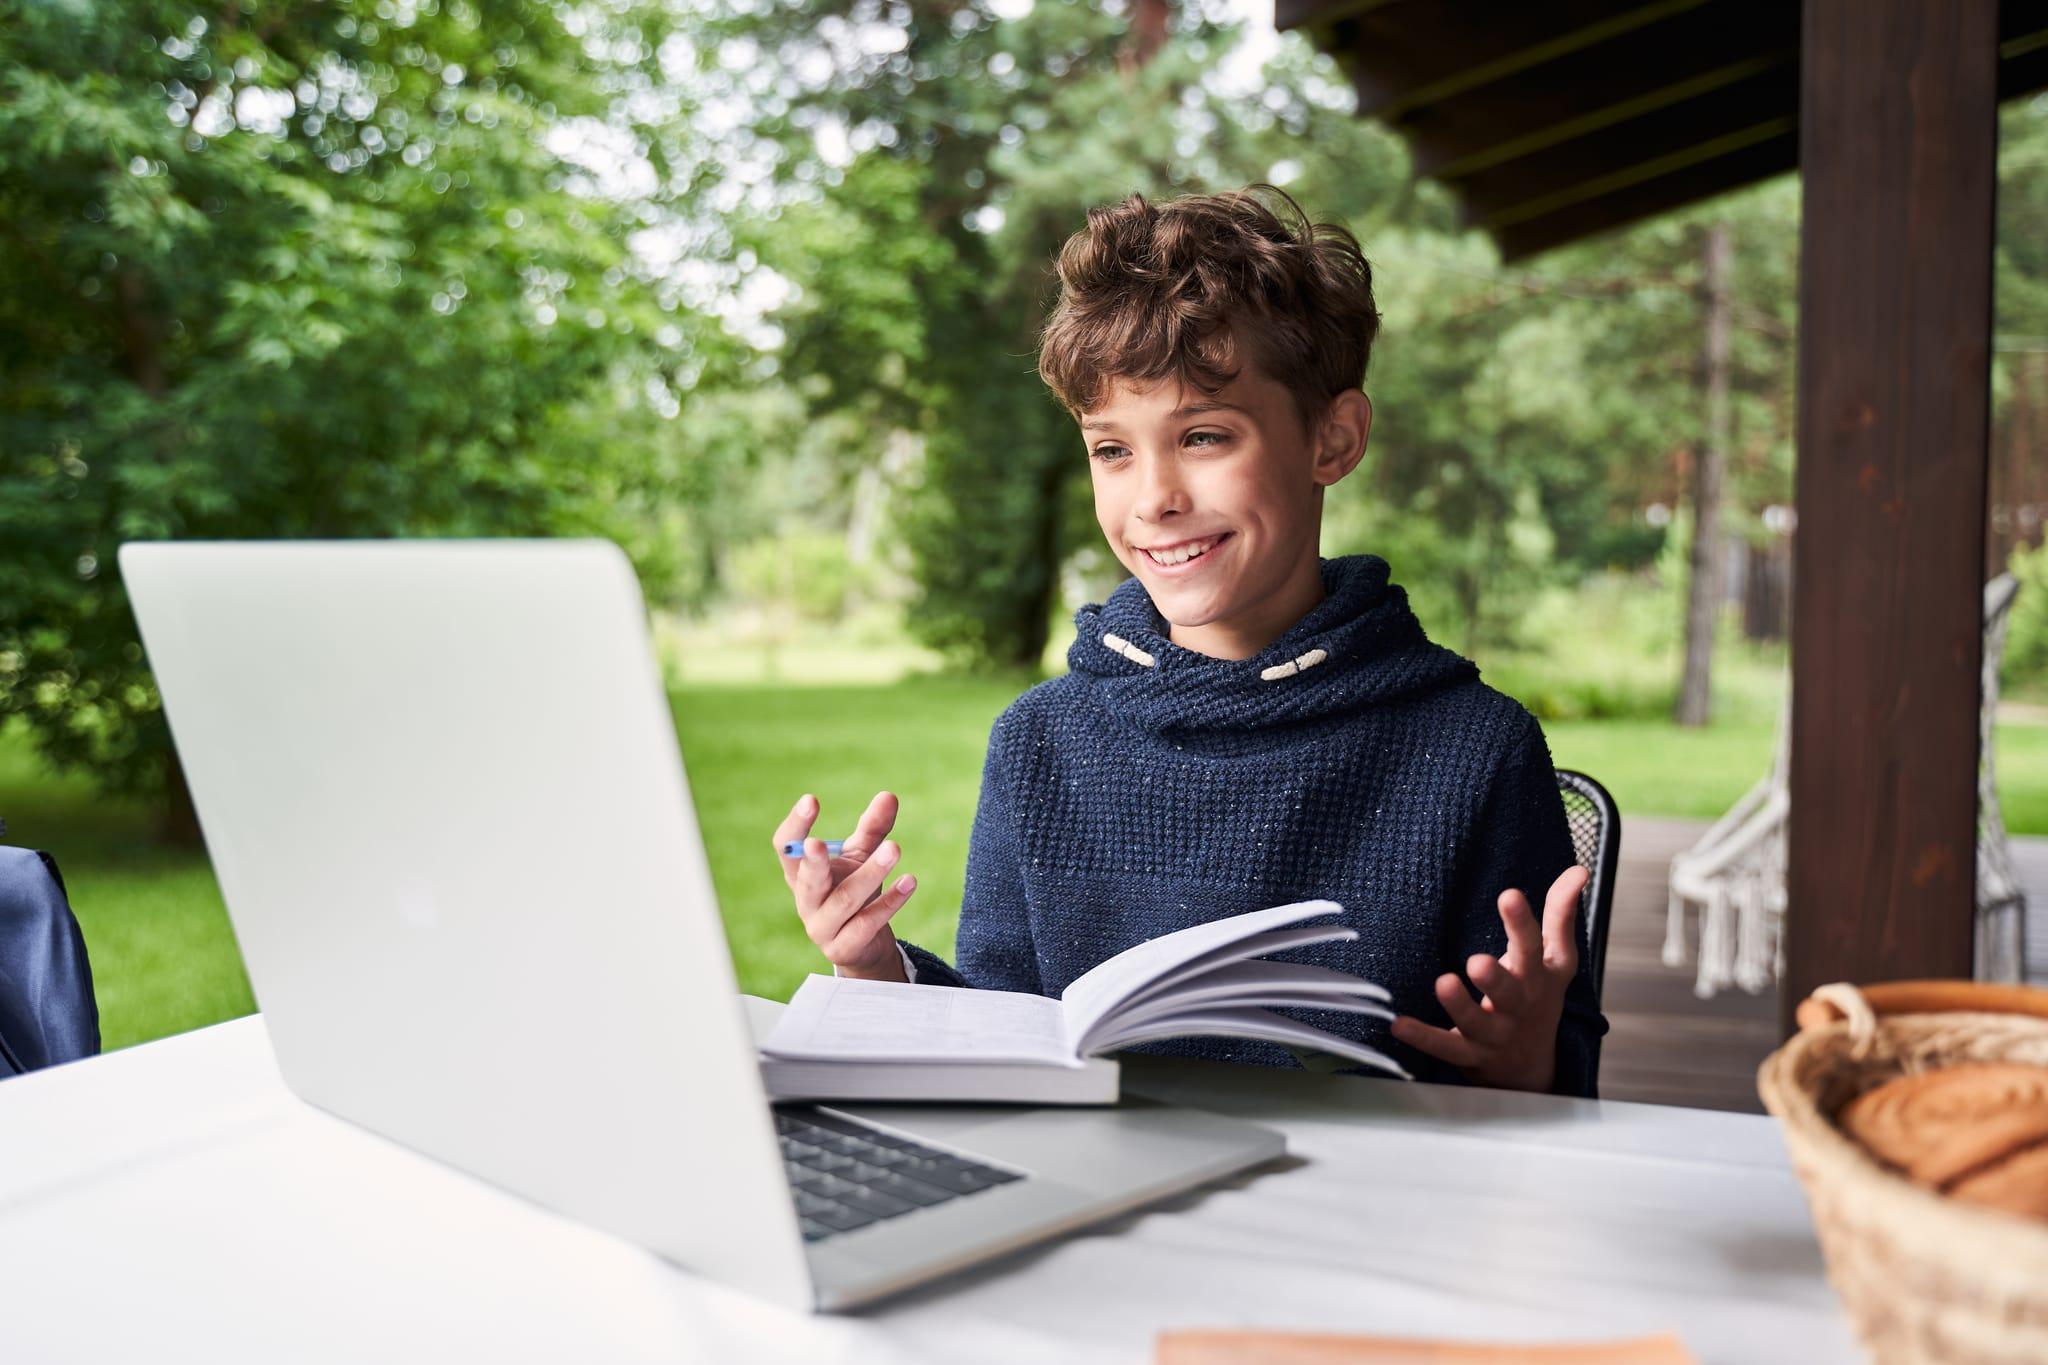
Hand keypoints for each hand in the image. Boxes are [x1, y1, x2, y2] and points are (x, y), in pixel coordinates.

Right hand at [772, 791, 915, 981]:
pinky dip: (890, 901)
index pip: (786, 848)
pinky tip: (909, 881)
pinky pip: (868, 923)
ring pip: (845, 900)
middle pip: (808, 880)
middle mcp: (805, 901)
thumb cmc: (854, 889)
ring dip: (870, 873)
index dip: (795, 826)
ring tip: (894, 848)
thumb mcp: (861, 857)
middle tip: (819, 843)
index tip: (810, 800)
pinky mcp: (844, 948)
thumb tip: (889, 795)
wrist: (864, 945)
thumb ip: (873, 828)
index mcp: (799, 873)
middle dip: (814, 862)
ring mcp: (822, 928)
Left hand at [1388, 864, 1588, 1092]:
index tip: (1508, 895)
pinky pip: (1445, 1048)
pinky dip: (1423, 1037)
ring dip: (1460, 1006)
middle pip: (1509, 993)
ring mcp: (1494, 1034)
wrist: (1532, 1069)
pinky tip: (1399, 1025)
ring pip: (1476, 1023)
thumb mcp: (1557, 960)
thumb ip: (1561, 914)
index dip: (1522, 923)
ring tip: (1443, 983)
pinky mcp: (1469, 1055)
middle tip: (1478, 961)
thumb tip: (1578, 870)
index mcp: (1539, 978)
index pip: (1534, 948)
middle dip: (1496, 978)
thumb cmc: (1538, 998)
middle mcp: (1519, 1006)